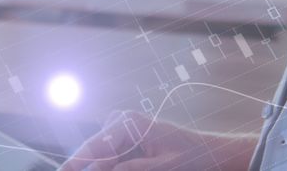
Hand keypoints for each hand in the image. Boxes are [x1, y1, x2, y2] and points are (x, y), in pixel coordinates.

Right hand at [60, 111, 254, 170]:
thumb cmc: (193, 158)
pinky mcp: (124, 142)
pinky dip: (108, 169)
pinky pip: (109, 162)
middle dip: (85, 169)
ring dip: (97, 169)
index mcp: (128, 123)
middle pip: (91, 155)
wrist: (212, 154)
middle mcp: (119, 122)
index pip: (92, 150)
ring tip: (99, 169)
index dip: (74, 166)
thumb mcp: (163, 169)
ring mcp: (120, 131)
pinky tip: (102, 170)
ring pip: (98, 161)